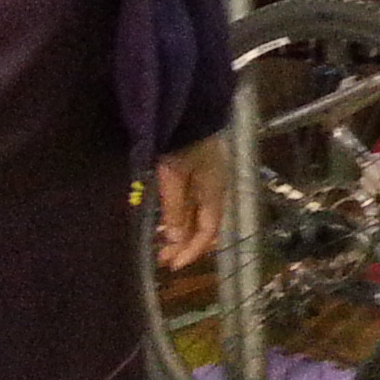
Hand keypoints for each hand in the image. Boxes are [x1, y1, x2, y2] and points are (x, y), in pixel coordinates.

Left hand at [154, 135, 225, 269]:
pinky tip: (169, 224)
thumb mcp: (174, 179)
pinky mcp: (201, 175)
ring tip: (163, 246)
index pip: (209, 230)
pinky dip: (182, 219)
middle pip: (205, 226)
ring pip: (199, 217)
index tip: (174, 266)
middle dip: (186, 245)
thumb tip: (175, 241)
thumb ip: (175, 210)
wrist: (187, 113)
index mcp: (214, 192)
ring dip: (182, 233)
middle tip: (163, 260)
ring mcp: (209, 182)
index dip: (193, 250)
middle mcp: (216, 191)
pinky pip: (194, 205)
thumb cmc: (181, 146)